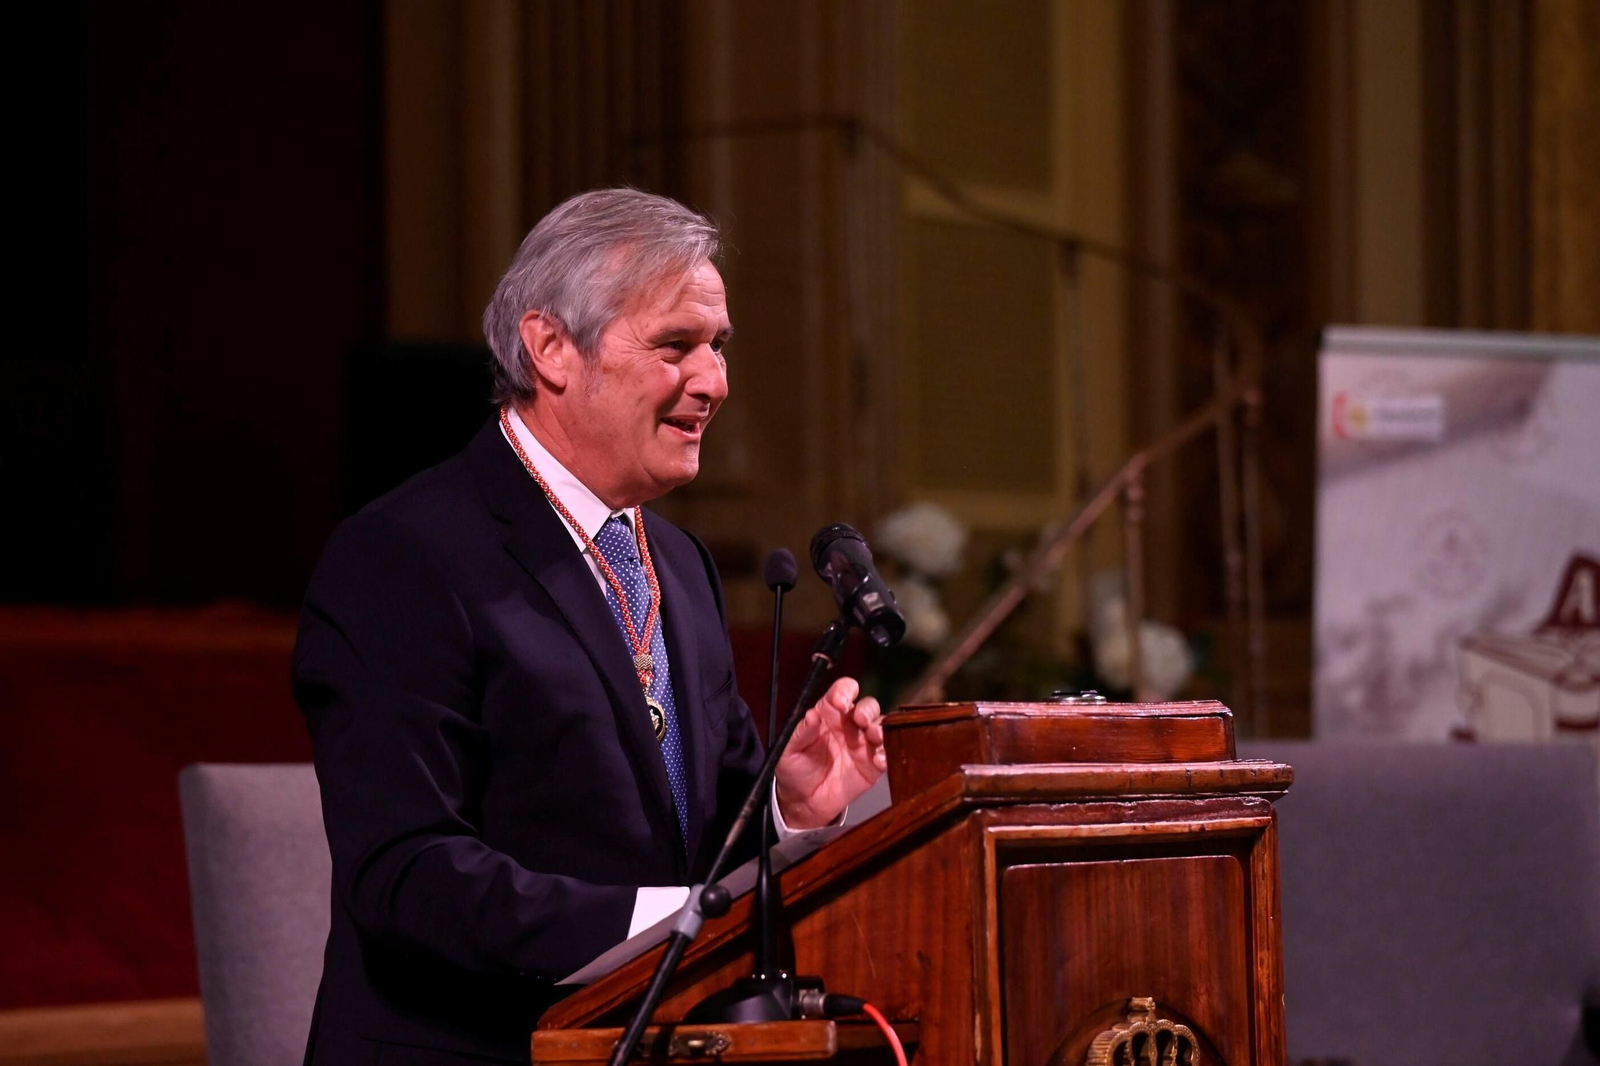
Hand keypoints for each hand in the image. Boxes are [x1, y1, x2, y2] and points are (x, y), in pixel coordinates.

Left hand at [773, 677, 885, 829]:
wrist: (803, 801)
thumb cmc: (795, 769)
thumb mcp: (789, 750)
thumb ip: (801, 732)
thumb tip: (811, 715)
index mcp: (829, 714)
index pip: (842, 692)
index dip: (845, 692)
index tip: (841, 702)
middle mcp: (849, 725)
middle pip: (867, 706)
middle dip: (867, 709)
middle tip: (861, 719)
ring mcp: (863, 744)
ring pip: (881, 727)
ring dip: (880, 728)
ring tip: (874, 736)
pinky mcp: (872, 765)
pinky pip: (885, 755)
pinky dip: (886, 755)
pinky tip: (878, 760)